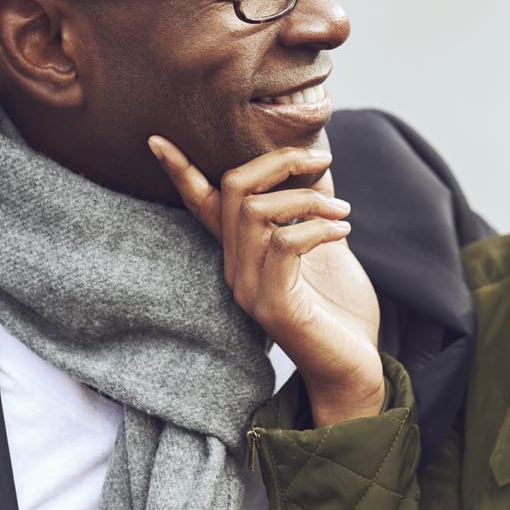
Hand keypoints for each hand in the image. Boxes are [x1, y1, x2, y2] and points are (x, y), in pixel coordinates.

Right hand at [149, 136, 384, 424]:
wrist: (353, 370)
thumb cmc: (340, 312)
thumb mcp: (325, 249)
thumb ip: (310, 211)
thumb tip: (316, 164)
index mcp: (241, 255)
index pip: (203, 206)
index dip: (181, 171)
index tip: (156, 139)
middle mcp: (234, 270)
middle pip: (235, 188)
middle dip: (279, 162)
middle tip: (322, 163)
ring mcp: (249, 288)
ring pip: (258, 211)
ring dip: (309, 199)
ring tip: (343, 212)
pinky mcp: (273, 305)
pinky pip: (286, 242)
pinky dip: (319, 226)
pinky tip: (343, 230)